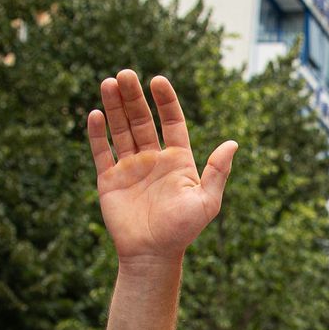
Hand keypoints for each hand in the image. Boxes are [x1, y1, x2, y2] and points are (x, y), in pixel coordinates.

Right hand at [87, 71, 237, 263]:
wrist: (153, 255)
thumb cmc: (183, 231)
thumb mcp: (207, 201)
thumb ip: (217, 172)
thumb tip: (232, 144)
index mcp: (177, 160)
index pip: (171, 122)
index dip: (165, 101)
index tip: (158, 80)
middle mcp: (153, 159)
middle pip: (141, 120)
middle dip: (134, 97)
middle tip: (125, 74)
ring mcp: (130, 167)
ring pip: (121, 130)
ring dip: (115, 106)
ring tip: (109, 83)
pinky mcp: (109, 179)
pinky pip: (102, 151)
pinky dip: (97, 133)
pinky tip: (96, 114)